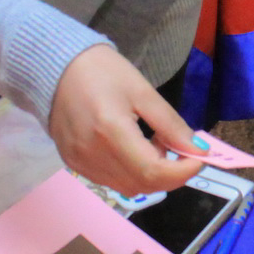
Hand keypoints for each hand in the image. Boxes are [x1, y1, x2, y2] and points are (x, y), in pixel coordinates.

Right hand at [49, 44, 207, 194]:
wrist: (54, 66)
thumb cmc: (101, 71)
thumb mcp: (142, 91)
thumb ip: (171, 124)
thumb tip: (198, 150)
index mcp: (111, 132)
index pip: (154, 171)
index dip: (183, 171)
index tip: (199, 158)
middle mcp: (93, 155)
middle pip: (144, 185)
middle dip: (171, 173)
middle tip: (178, 148)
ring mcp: (81, 163)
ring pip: (129, 187)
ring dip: (151, 175)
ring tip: (153, 144)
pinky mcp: (74, 164)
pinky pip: (112, 181)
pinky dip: (131, 173)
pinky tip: (133, 149)